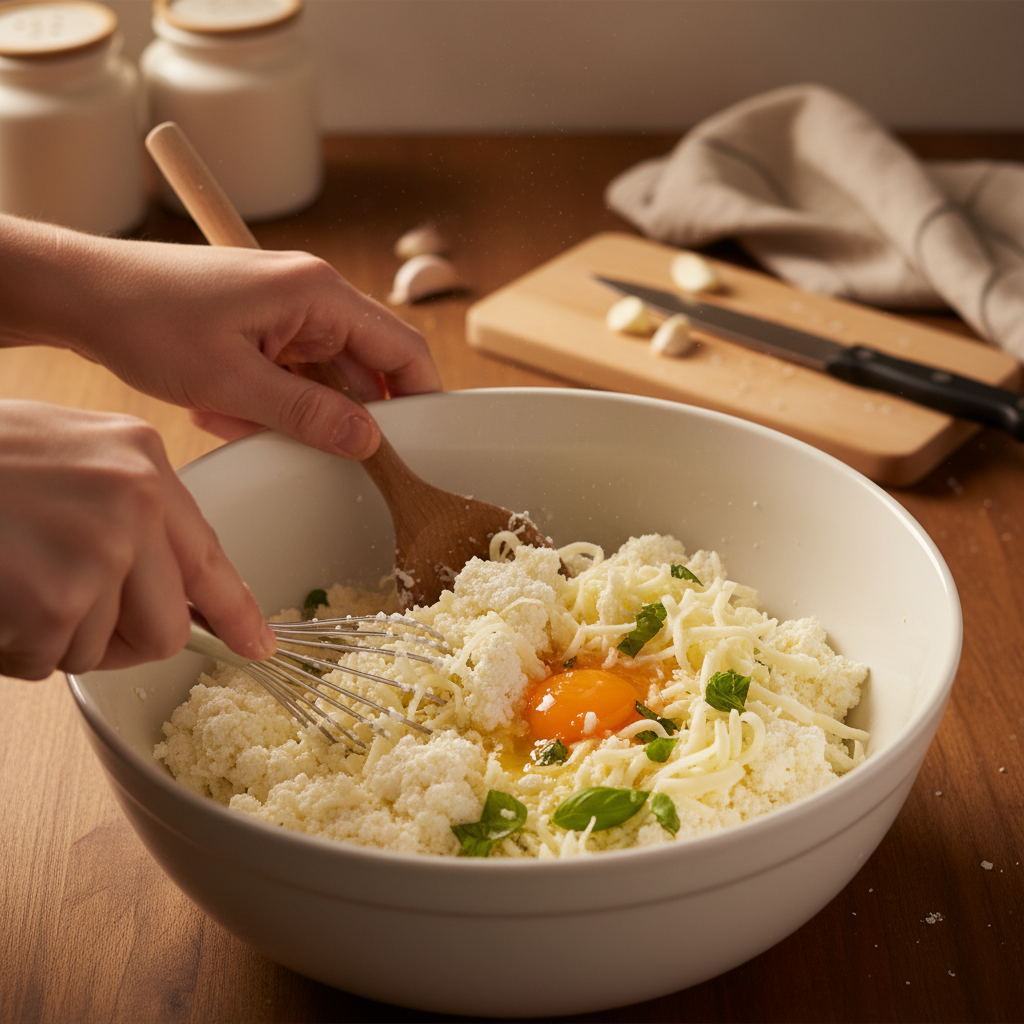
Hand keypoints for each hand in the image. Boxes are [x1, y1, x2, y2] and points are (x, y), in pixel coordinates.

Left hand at [0, 216, 442, 458]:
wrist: (84, 294)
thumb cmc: (150, 319)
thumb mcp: (233, 382)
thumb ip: (310, 415)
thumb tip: (368, 441)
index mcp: (319, 293)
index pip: (402, 347)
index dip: (420, 398)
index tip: (420, 444)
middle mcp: (312, 295)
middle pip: (364, 366)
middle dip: (340, 413)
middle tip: (318, 448)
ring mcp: (287, 309)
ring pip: (323, 377)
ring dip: (294, 410)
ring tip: (237, 416)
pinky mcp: (264, 324)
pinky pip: (289, 374)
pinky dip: (267, 399)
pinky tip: (223, 407)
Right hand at [0, 401, 273, 679]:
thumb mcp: (75, 455)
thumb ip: (133, 511)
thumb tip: (175, 588)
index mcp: (145, 463)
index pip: (211, 558)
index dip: (235, 613)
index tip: (256, 645)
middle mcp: (136, 503)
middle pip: (166, 627)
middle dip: (120, 639)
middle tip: (67, 612)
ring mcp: (100, 550)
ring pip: (104, 648)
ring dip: (56, 637)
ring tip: (15, 579)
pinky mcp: (56, 598)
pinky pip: (50, 659)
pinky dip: (16, 646)